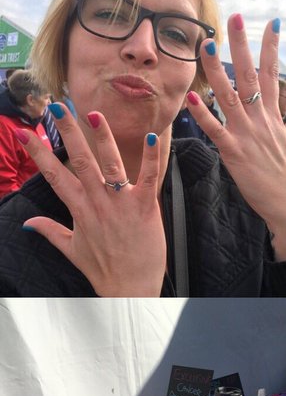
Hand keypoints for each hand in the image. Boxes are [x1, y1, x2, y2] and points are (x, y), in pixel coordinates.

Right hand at [18, 107, 165, 294]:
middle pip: (79, 160)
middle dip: (67, 131)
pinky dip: (151, 158)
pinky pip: (149, 178)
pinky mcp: (145, 208)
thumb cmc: (104, 270)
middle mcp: (97, 201)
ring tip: (94, 115)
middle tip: (57, 106)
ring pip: (110, 164)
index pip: (54, 174)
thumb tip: (28, 223)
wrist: (131, 289)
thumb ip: (50, 231)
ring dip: (103, 138)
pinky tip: (152, 137)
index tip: (24, 132)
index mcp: (78, 208)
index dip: (38, 152)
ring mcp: (121, 204)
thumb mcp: (72, 249)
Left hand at [185, 15, 285, 260]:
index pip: (272, 75)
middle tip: (235, 18)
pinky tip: (191, 97)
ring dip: (215, 70)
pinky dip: (203, 114)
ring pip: (228, 96)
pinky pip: (215, 130)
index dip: (271, 48)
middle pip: (249, 76)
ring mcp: (246, 135)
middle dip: (242, 46)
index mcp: (274, 118)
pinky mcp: (234, 152)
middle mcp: (260, 121)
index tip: (271, 23)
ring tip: (206, 44)